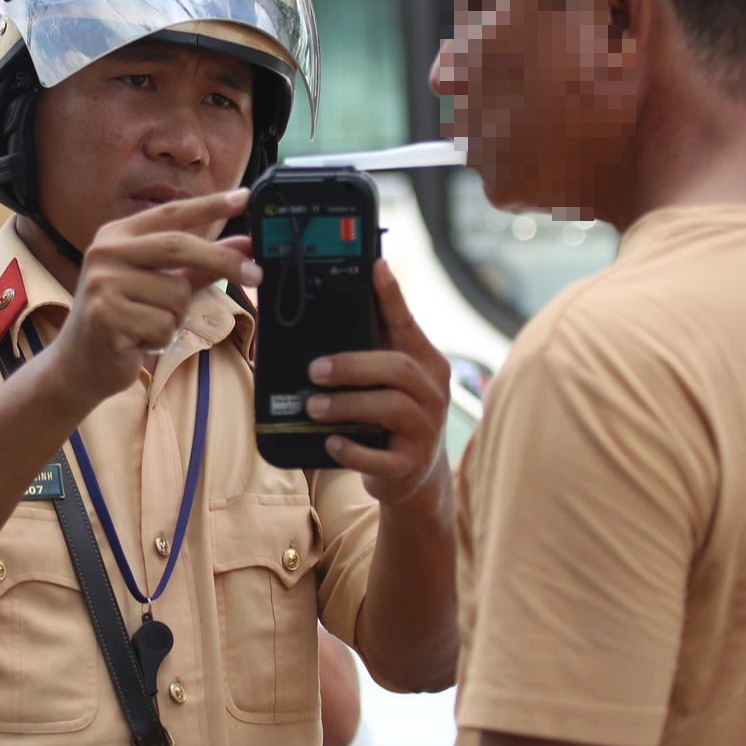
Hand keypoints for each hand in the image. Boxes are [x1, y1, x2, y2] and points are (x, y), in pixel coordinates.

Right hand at [50, 189, 260, 403]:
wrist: (79, 363)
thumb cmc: (124, 320)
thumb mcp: (162, 286)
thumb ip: (201, 265)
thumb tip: (245, 245)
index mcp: (119, 235)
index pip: (172, 213)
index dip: (210, 205)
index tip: (245, 197)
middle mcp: (106, 251)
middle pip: (178, 246)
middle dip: (222, 261)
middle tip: (257, 275)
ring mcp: (102, 281)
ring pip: (176, 295)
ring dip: (175, 319)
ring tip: (148, 325)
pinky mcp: (105, 314)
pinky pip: (163, 325)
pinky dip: (160, 339)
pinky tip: (136, 341)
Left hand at [305, 259, 451, 513]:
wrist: (413, 477)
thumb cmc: (388, 416)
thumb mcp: (386, 380)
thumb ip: (366, 349)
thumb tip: (316, 317)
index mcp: (424, 362)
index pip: (407, 323)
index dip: (392, 296)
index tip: (375, 268)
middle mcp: (432, 391)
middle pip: (397, 368)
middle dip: (352, 366)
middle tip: (314, 370)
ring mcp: (425, 429)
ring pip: (391, 407)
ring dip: (347, 405)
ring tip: (313, 407)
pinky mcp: (410, 464)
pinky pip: (383, 457)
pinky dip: (354, 449)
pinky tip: (331, 442)